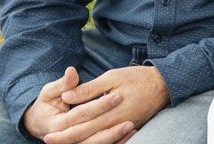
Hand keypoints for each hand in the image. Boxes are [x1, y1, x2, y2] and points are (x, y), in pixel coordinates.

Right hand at [22, 68, 134, 143]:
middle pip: (90, 133)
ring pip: (96, 143)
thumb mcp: (50, 92)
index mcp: (57, 124)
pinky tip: (130, 135)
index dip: (100, 105)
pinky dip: (115, 142)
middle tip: (130, 117)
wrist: (39, 124)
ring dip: (114, 137)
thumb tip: (71, 71)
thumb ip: (63, 83)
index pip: (82, 113)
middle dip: (111, 126)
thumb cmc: (46, 105)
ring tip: (131, 127)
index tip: (119, 95)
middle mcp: (65, 138)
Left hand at [43, 66, 169, 143]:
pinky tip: (88, 141)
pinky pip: (110, 140)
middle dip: (67, 139)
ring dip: (79, 142)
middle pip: (86, 135)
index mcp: (109, 110)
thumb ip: (89, 89)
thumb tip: (67, 96)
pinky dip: (98, 142)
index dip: (64, 128)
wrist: (164, 85)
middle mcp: (115, 123)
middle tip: (49, 141)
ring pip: (97, 140)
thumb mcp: (112, 77)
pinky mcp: (128, 128)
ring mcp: (122, 128)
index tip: (48, 132)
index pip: (81, 122)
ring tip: (65, 143)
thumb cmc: (137, 78)